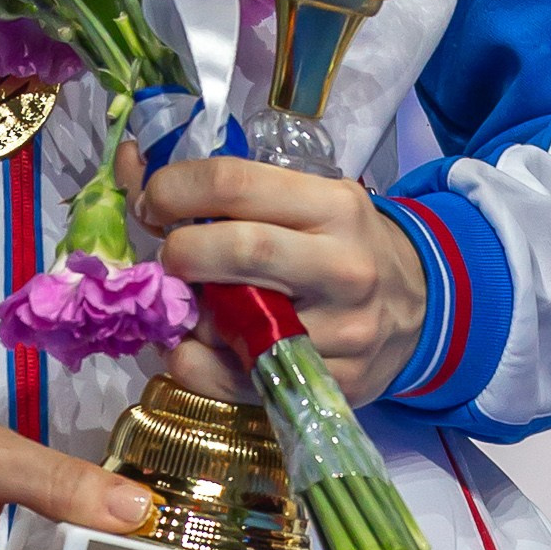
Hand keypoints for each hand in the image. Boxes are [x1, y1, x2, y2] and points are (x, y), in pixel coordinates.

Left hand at [134, 156, 426, 407]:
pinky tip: (194, 345)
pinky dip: (194, 363)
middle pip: (236, 250)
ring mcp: (339, 332)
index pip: (234, 183)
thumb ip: (227, 188)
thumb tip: (132, 163)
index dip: (173, 189)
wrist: (418, 307)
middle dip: (178, 251)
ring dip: (185, 314)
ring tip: (183, 302)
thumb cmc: (342, 242)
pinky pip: (235, 380)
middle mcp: (342, 266)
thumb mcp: (305, 198)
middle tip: (166, 256)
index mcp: (333, 206)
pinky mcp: (330, 386)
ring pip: (234, 323)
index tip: (152, 201)